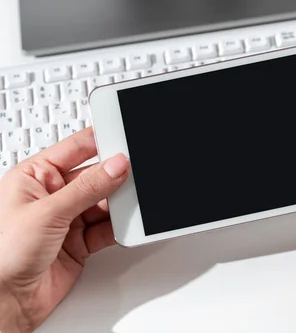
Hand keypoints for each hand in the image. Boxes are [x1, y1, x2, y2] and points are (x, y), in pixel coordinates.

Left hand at [0, 128, 128, 331]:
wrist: (2, 304)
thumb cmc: (1, 255)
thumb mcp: (47, 213)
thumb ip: (87, 188)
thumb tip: (116, 166)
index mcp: (35, 177)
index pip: (76, 149)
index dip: (101, 142)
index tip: (125, 140)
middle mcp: (52, 196)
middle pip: (95, 177)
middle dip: (116, 178)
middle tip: (134, 176)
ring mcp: (67, 220)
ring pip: (105, 203)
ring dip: (119, 206)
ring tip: (131, 205)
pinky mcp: (80, 242)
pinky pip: (107, 228)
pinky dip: (119, 228)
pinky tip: (125, 225)